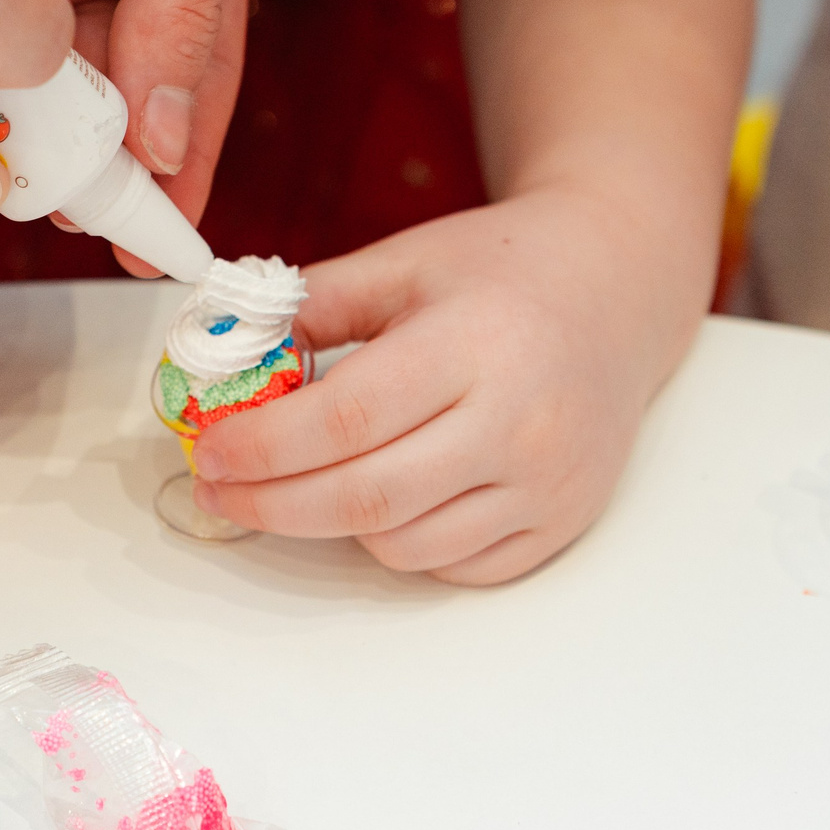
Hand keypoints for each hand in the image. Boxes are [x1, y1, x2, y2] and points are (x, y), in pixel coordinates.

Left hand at [189, 191, 698, 584]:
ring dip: (333, 525)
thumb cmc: (505, 269)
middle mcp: (520, 423)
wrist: (618, 288)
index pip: (347, 420)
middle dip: (272, 504)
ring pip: (405, 546)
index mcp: (475, 345)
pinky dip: (401, 543)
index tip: (211, 450)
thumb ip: (313, 306)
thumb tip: (226, 354)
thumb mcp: (403, 261)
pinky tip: (382, 495)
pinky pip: (456, 568)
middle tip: (222, 490)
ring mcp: (547, 483)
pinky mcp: (562, 523)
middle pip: (367, 499)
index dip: (264, 446)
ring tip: (304, 482)